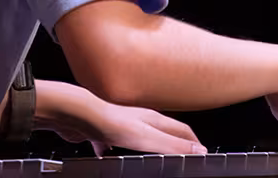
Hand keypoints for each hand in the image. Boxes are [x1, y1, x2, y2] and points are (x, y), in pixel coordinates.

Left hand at [35, 80, 205, 156]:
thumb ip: (172, 144)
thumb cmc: (109, 121)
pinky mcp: (103, 133)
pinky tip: (110, 160)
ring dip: (146, 150)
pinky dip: (115, 154)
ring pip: (138, 139)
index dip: (193, 142)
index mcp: (153, 119)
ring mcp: (121, 125)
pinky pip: (113, 145)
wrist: (76, 115)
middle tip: (180, 158)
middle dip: (173, 145)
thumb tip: (198, 150)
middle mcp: (139, 120)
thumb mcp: (147, 138)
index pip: (181, 130)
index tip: (201, 153)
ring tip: (150, 161)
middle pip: (162, 133)